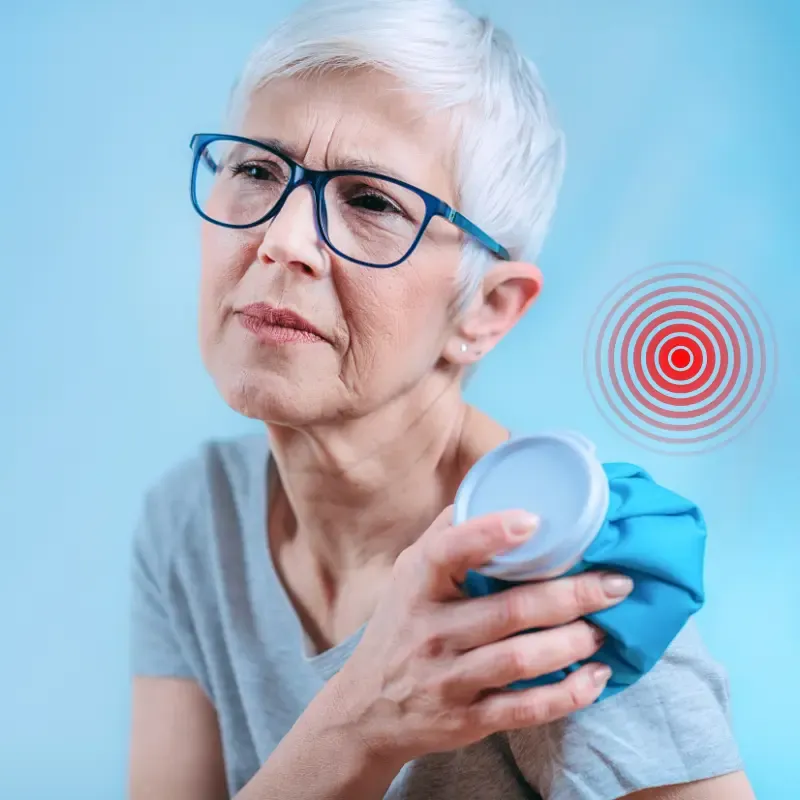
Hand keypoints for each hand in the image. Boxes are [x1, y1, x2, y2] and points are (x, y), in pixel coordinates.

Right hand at [328, 506, 632, 766]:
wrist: (367, 709)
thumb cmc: (400, 626)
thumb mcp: (408, 574)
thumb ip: (447, 535)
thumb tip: (494, 489)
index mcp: (418, 585)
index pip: (448, 552)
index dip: (490, 534)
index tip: (536, 521)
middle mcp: (431, 631)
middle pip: (508, 611)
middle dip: (569, 595)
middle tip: (616, 583)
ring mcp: (448, 679)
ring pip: (520, 660)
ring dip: (572, 642)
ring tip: (605, 627)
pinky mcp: (467, 720)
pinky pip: (523, 709)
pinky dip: (567, 695)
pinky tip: (596, 678)